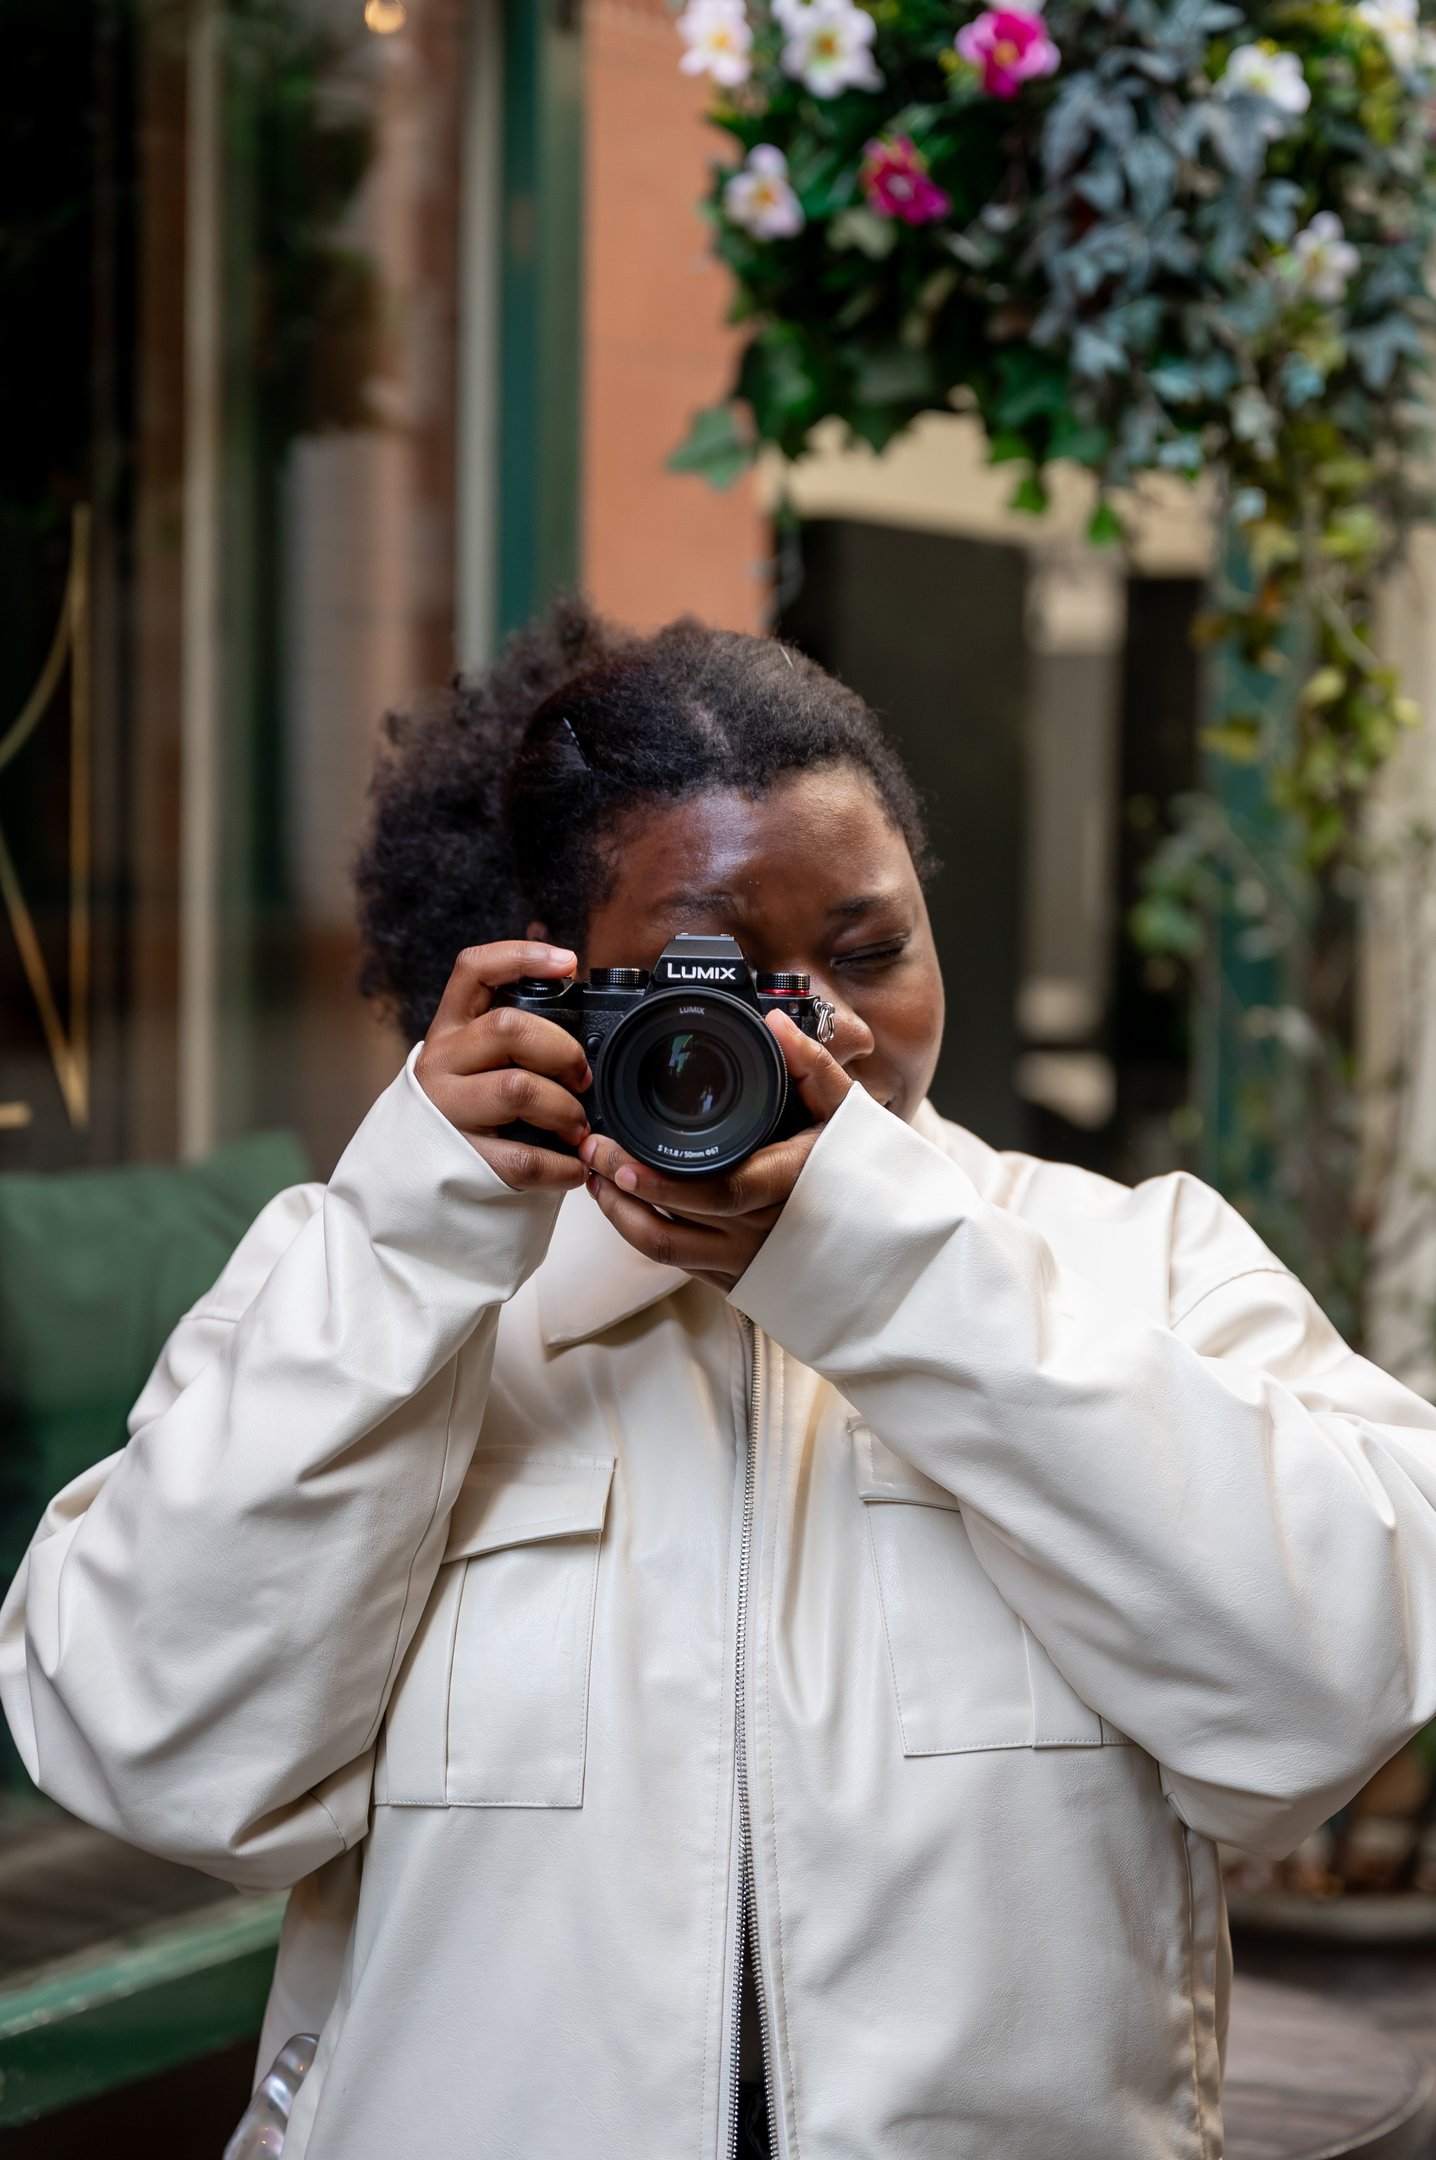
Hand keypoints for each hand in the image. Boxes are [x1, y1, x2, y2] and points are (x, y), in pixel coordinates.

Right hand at [414, 942, 591, 1192]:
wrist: (401, 1182)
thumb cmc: (459, 1114)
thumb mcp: (471, 1064)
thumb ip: (512, 1040)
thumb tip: (582, 1023)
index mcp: (450, 1030)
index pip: (474, 970)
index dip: (521, 956)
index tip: (567, 962)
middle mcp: (441, 1062)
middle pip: (507, 1028)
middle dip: (562, 1050)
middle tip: (582, 1078)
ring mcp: (446, 1110)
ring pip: (517, 1088)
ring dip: (565, 1109)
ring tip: (578, 1127)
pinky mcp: (460, 1159)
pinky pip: (523, 1157)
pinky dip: (562, 1166)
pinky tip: (571, 1168)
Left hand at [579, 1011, 853, 1289]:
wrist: (874, 1242)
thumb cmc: (856, 1172)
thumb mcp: (846, 1114)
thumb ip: (815, 1065)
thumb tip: (777, 1022)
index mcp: (784, 1187)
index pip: (717, 1193)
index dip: (663, 1185)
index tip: (624, 1163)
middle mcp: (758, 1230)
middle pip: (673, 1225)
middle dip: (621, 1190)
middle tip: (594, 1150)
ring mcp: (741, 1258)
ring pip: (663, 1248)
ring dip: (620, 1214)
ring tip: (595, 1175)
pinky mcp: (730, 1275)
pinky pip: (672, 1261)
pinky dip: (637, 1230)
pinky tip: (619, 1199)